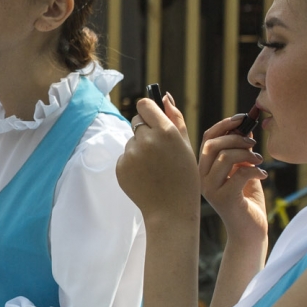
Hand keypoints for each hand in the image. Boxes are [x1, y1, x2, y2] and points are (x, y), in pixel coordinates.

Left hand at [116, 93, 199, 223]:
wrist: (171, 210)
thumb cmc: (184, 176)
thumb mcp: (186, 145)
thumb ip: (175, 118)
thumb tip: (163, 96)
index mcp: (166, 131)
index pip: (144, 105)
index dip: (148, 111)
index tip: (152, 118)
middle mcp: (146, 140)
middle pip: (136, 121)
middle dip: (144, 130)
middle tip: (158, 149)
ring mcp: (131, 154)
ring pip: (131, 141)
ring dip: (139, 149)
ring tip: (154, 168)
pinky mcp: (120, 167)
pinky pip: (125, 156)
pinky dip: (132, 163)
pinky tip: (145, 176)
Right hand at [197, 115, 268, 242]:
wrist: (249, 231)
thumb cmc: (247, 200)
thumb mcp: (244, 170)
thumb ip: (241, 151)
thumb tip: (247, 128)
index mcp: (204, 168)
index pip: (207, 138)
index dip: (224, 124)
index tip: (243, 119)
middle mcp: (202, 178)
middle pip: (212, 144)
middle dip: (236, 137)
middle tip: (254, 143)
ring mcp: (211, 189)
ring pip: (225, 157)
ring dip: (247, 154)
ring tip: (260, 160)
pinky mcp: (224, 199)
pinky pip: (240, 174)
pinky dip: (255, 170)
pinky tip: (263, 175)